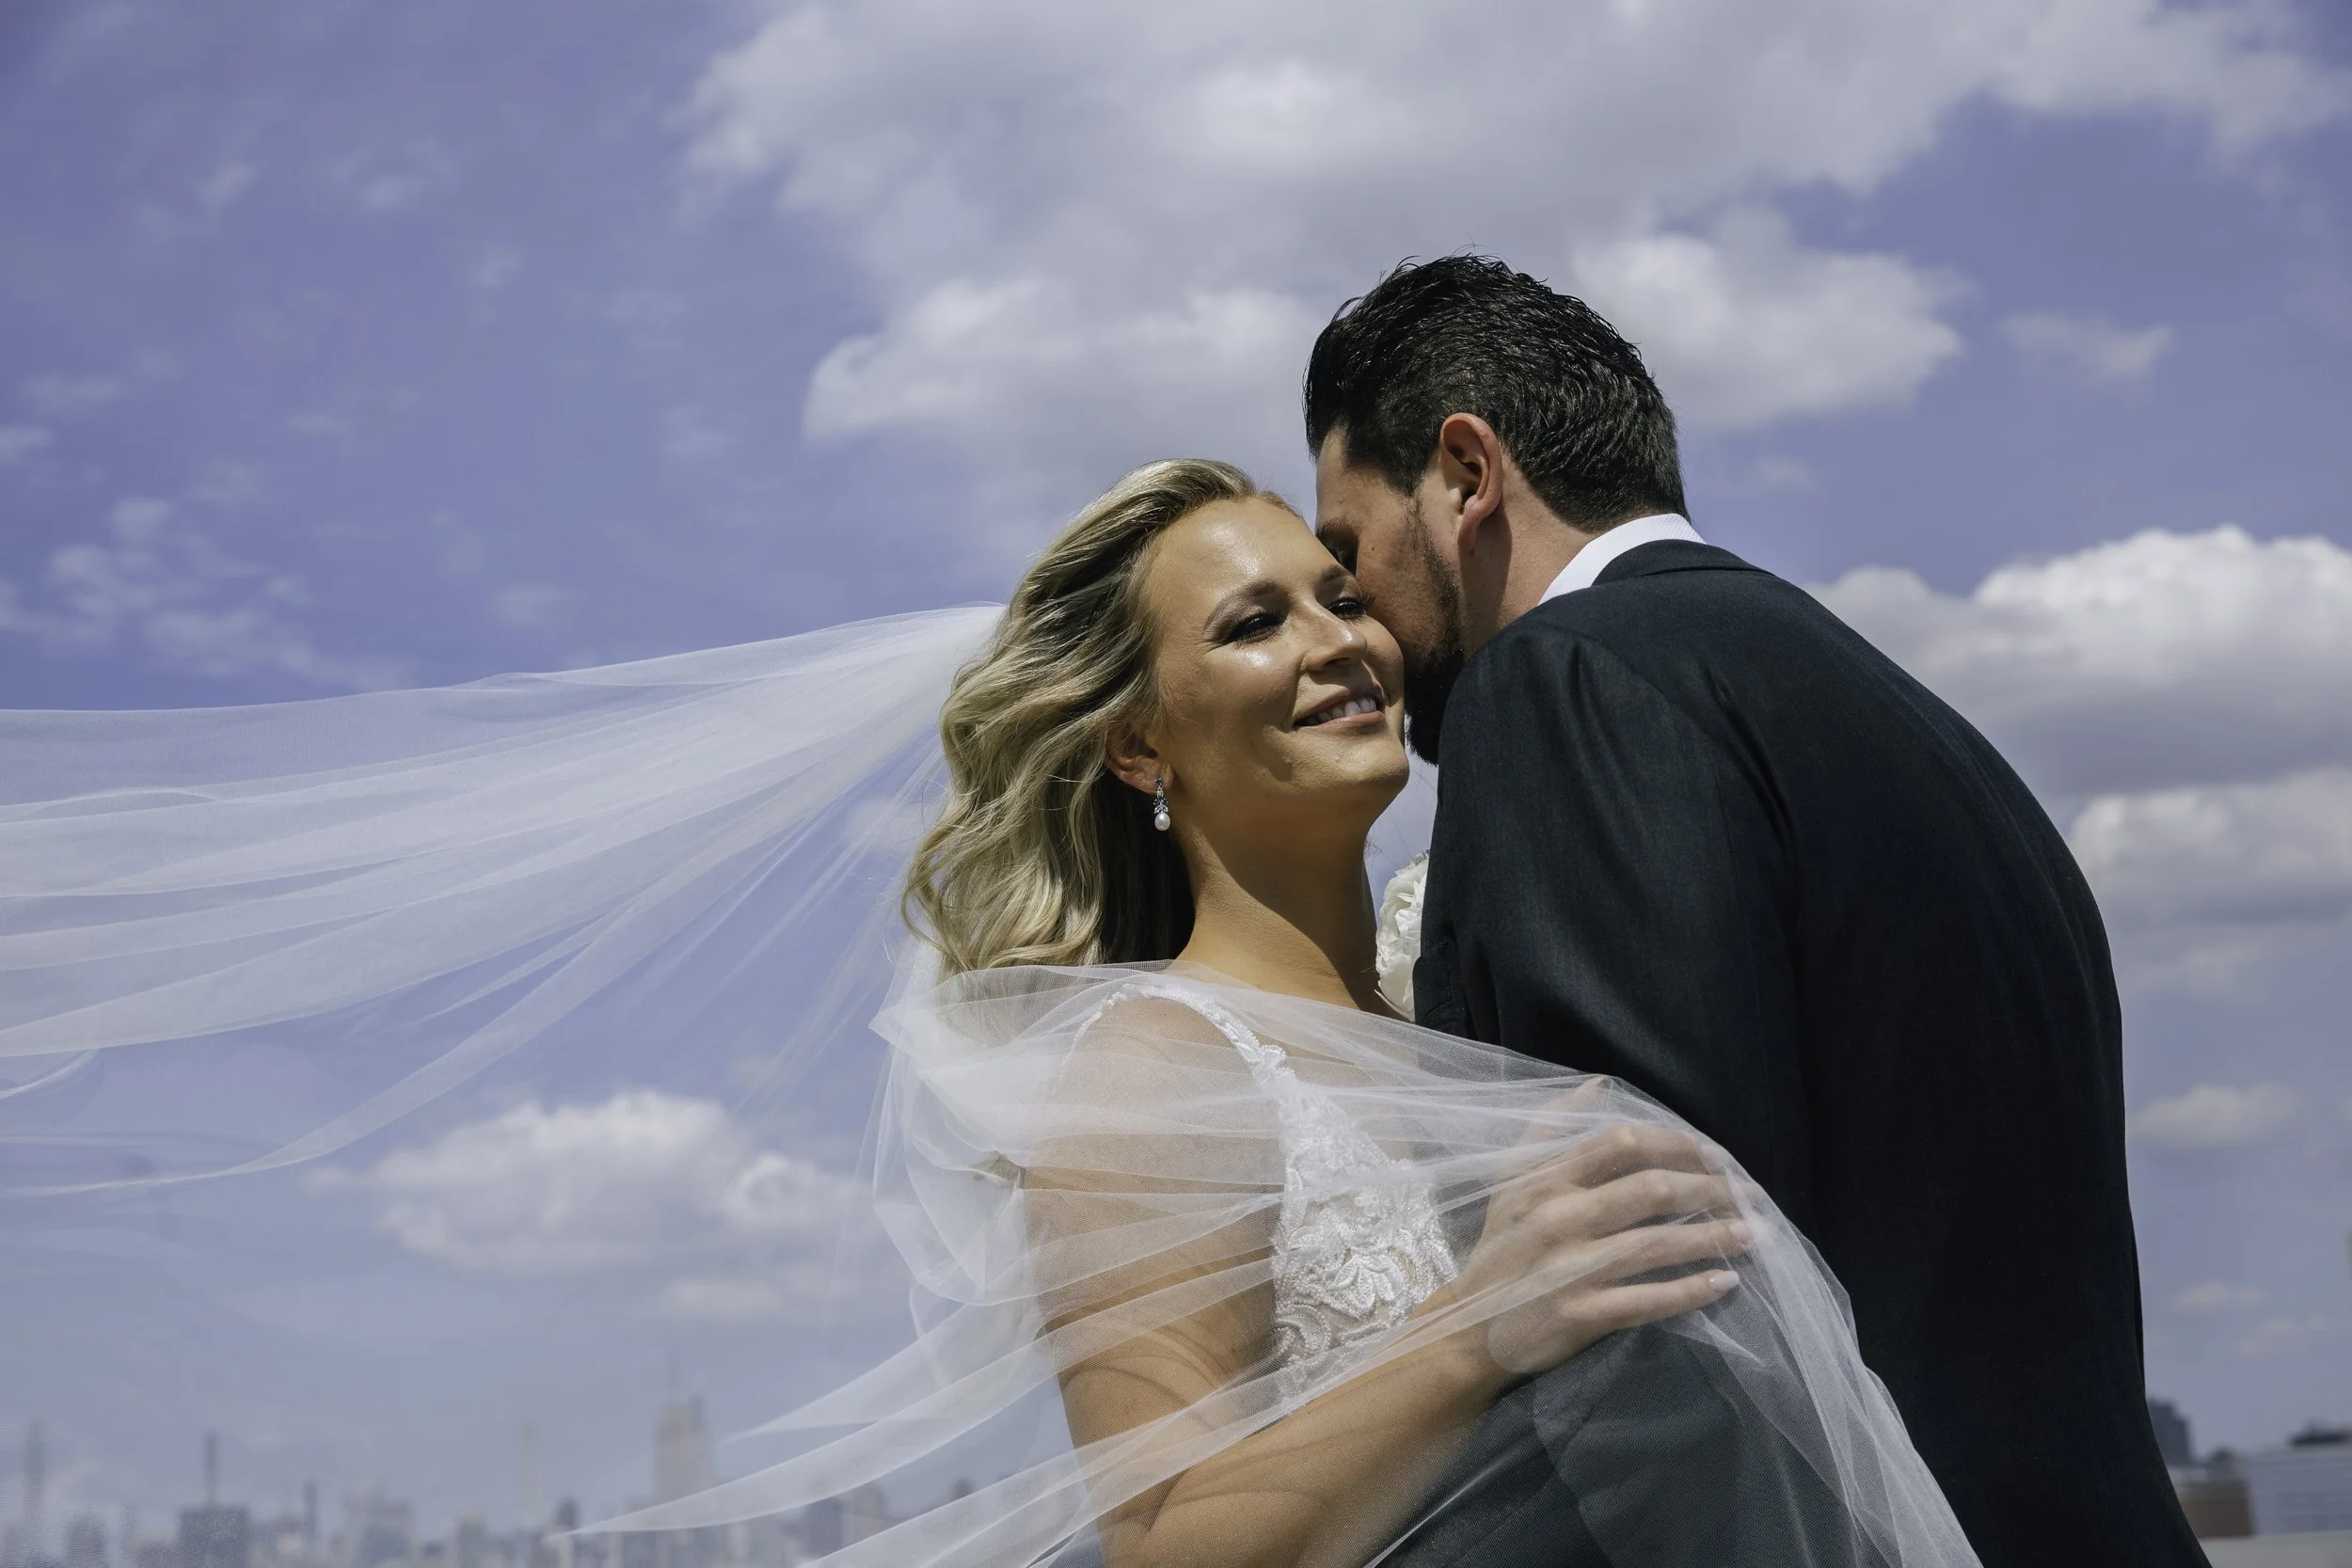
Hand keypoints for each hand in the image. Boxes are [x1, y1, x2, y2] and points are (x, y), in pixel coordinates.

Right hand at [1446, 1083, 1751, 1377]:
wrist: (1469, 1329)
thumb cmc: (1502, 1249)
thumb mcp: (1512, 1182)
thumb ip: (1550, 1130)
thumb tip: (1599, 1085)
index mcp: (1544, 1180)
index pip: (1621, 1143)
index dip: (1677, 1144)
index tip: (1716, 1155)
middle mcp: (1558, 1218)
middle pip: (1650, 1190)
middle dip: (1710, 1189)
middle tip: (1750, 1196)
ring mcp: (1569, 1269)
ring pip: (1656, 1245)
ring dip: (1712, 1237)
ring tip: (1751, 1235)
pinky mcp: (1581, 1315)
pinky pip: (1648, 1300)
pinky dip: (1690, 1290)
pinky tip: (1724, 1282)